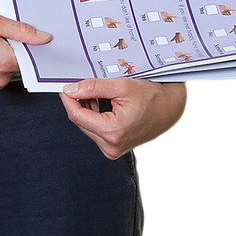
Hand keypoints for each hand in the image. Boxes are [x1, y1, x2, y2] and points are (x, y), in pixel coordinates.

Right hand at [0, 12, 50, 89]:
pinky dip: (1, 58)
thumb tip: (44, 37)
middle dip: (21, 46)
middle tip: (7, 31)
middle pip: (25, 61)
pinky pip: (3, 70)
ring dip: (10, 52)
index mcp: (4, 61)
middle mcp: (1, 77)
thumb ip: (20, 29)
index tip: (36, 34)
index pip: (35, 56)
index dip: (36, 44)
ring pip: (14, 65)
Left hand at [60, 78, 189, 158]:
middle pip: (79, 121)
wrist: (171, 110)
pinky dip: (92, 116)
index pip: (76, 115)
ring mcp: (112, 149)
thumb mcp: (122, 87)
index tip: (65, 86)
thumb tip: (71, 89)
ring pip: (85, 125)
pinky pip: (94, 130)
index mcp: (113, 131)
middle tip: (83, 86)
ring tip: (96, 94)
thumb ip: (93, 87)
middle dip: (78, 102)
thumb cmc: (152, 99)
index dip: (68, 98)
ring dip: (85, 109)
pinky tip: (100, 104)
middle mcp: (111, 145)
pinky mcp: (113, 148)